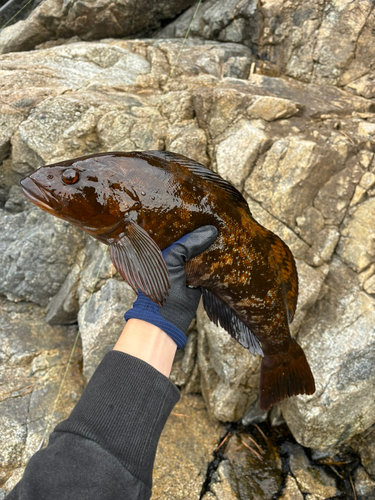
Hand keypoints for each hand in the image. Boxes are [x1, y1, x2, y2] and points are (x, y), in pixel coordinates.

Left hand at [124, 225, 217, 347]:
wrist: (166, 316)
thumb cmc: (160, 285)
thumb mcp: (171, 258)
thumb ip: (188, 244)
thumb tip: (211, 230)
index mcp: (161, 251)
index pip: (175, 231)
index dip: (187, 222)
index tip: (201, 211)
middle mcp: (174, 259)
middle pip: (190, 242)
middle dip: (201, 234)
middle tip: (216, 219)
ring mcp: (187, 269)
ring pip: (201, 254)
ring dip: (210, 248)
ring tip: (224, 231)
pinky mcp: (199, 280)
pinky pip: (209, 267)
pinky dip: (216, 262)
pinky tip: (225, 250)